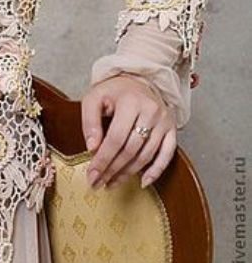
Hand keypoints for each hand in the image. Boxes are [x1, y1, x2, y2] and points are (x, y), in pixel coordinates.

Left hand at [81, 74, 177, 189]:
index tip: (92, 175)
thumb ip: (90, 121)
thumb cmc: (114, 91)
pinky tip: (143, 182)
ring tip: (112, 182)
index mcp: (130, 102)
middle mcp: (151, 111)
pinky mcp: (172, 129)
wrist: (138, 79)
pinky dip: (156, 171)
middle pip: (131, 149)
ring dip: (128, 173)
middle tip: (99, 183)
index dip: (103, 159)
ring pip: (146, 155)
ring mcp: (164, 121)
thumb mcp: (94, 98)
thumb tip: (92, 148)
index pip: (116, 138)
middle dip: (113, 170)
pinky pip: (167, 155)